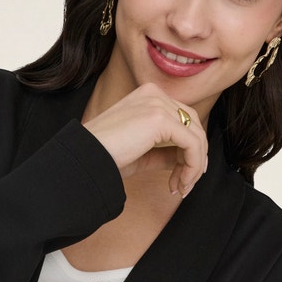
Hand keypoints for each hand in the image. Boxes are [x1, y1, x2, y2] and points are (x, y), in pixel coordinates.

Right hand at [83, 83, 207, 195]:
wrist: (86, 158)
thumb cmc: (105, 156)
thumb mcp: (141, 152)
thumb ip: (164, 151)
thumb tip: (185, 160)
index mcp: (147, 96)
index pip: (182, 119)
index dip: (190, 148)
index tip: (184, 175)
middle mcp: (154, 94)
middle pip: (193, 124)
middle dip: (195, 157)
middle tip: (185, 184)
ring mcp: (158, 104)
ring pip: (196, 135)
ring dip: (194, 166)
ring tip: (181, 187)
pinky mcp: (160, 118)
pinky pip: (192, 144)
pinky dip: (192, 166)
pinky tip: (179, 182)